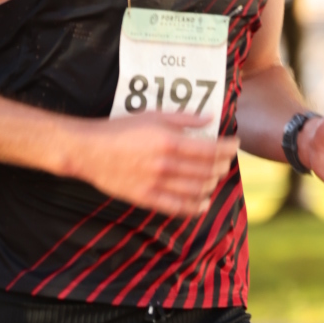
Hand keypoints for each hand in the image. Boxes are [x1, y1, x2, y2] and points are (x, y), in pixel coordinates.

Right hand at [78, 112, 238, 213]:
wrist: (89, 151)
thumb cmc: (119, 129)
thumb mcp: (152, 115)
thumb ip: (183, 118)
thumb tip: (209, 118)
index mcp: (169, 142)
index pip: (211, 149)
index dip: (228, 148)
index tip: (235, 144)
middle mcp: (166, 165)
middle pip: (207, 170)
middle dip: (222, 165)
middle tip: (226, 160)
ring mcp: (156, 184)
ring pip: (196, 190)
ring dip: (212, 184)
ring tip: (215, 178)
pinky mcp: (146, 198)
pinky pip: (177, 207)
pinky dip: (195, 207)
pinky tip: (203, 203)